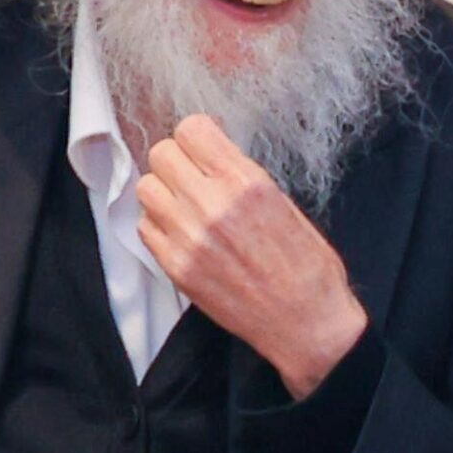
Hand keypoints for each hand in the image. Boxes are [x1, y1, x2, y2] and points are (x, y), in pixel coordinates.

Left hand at [136, 115, 367, 397]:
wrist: (305, 322)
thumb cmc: (307, 266)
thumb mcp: (284, 202)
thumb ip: (242, 176)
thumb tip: (212, 157)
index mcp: (246, 182)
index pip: (191, 130)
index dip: (198, 136)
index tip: (206, 148)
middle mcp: (212, 204)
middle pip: (161, 153)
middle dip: (178, 160)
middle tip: (194, 176)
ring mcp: (189, 237)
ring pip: (146, 188)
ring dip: (164, 191)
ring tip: (186, 205)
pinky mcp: (176, 267)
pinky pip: (145, 227)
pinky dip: (159, 225)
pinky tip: (183, 233)